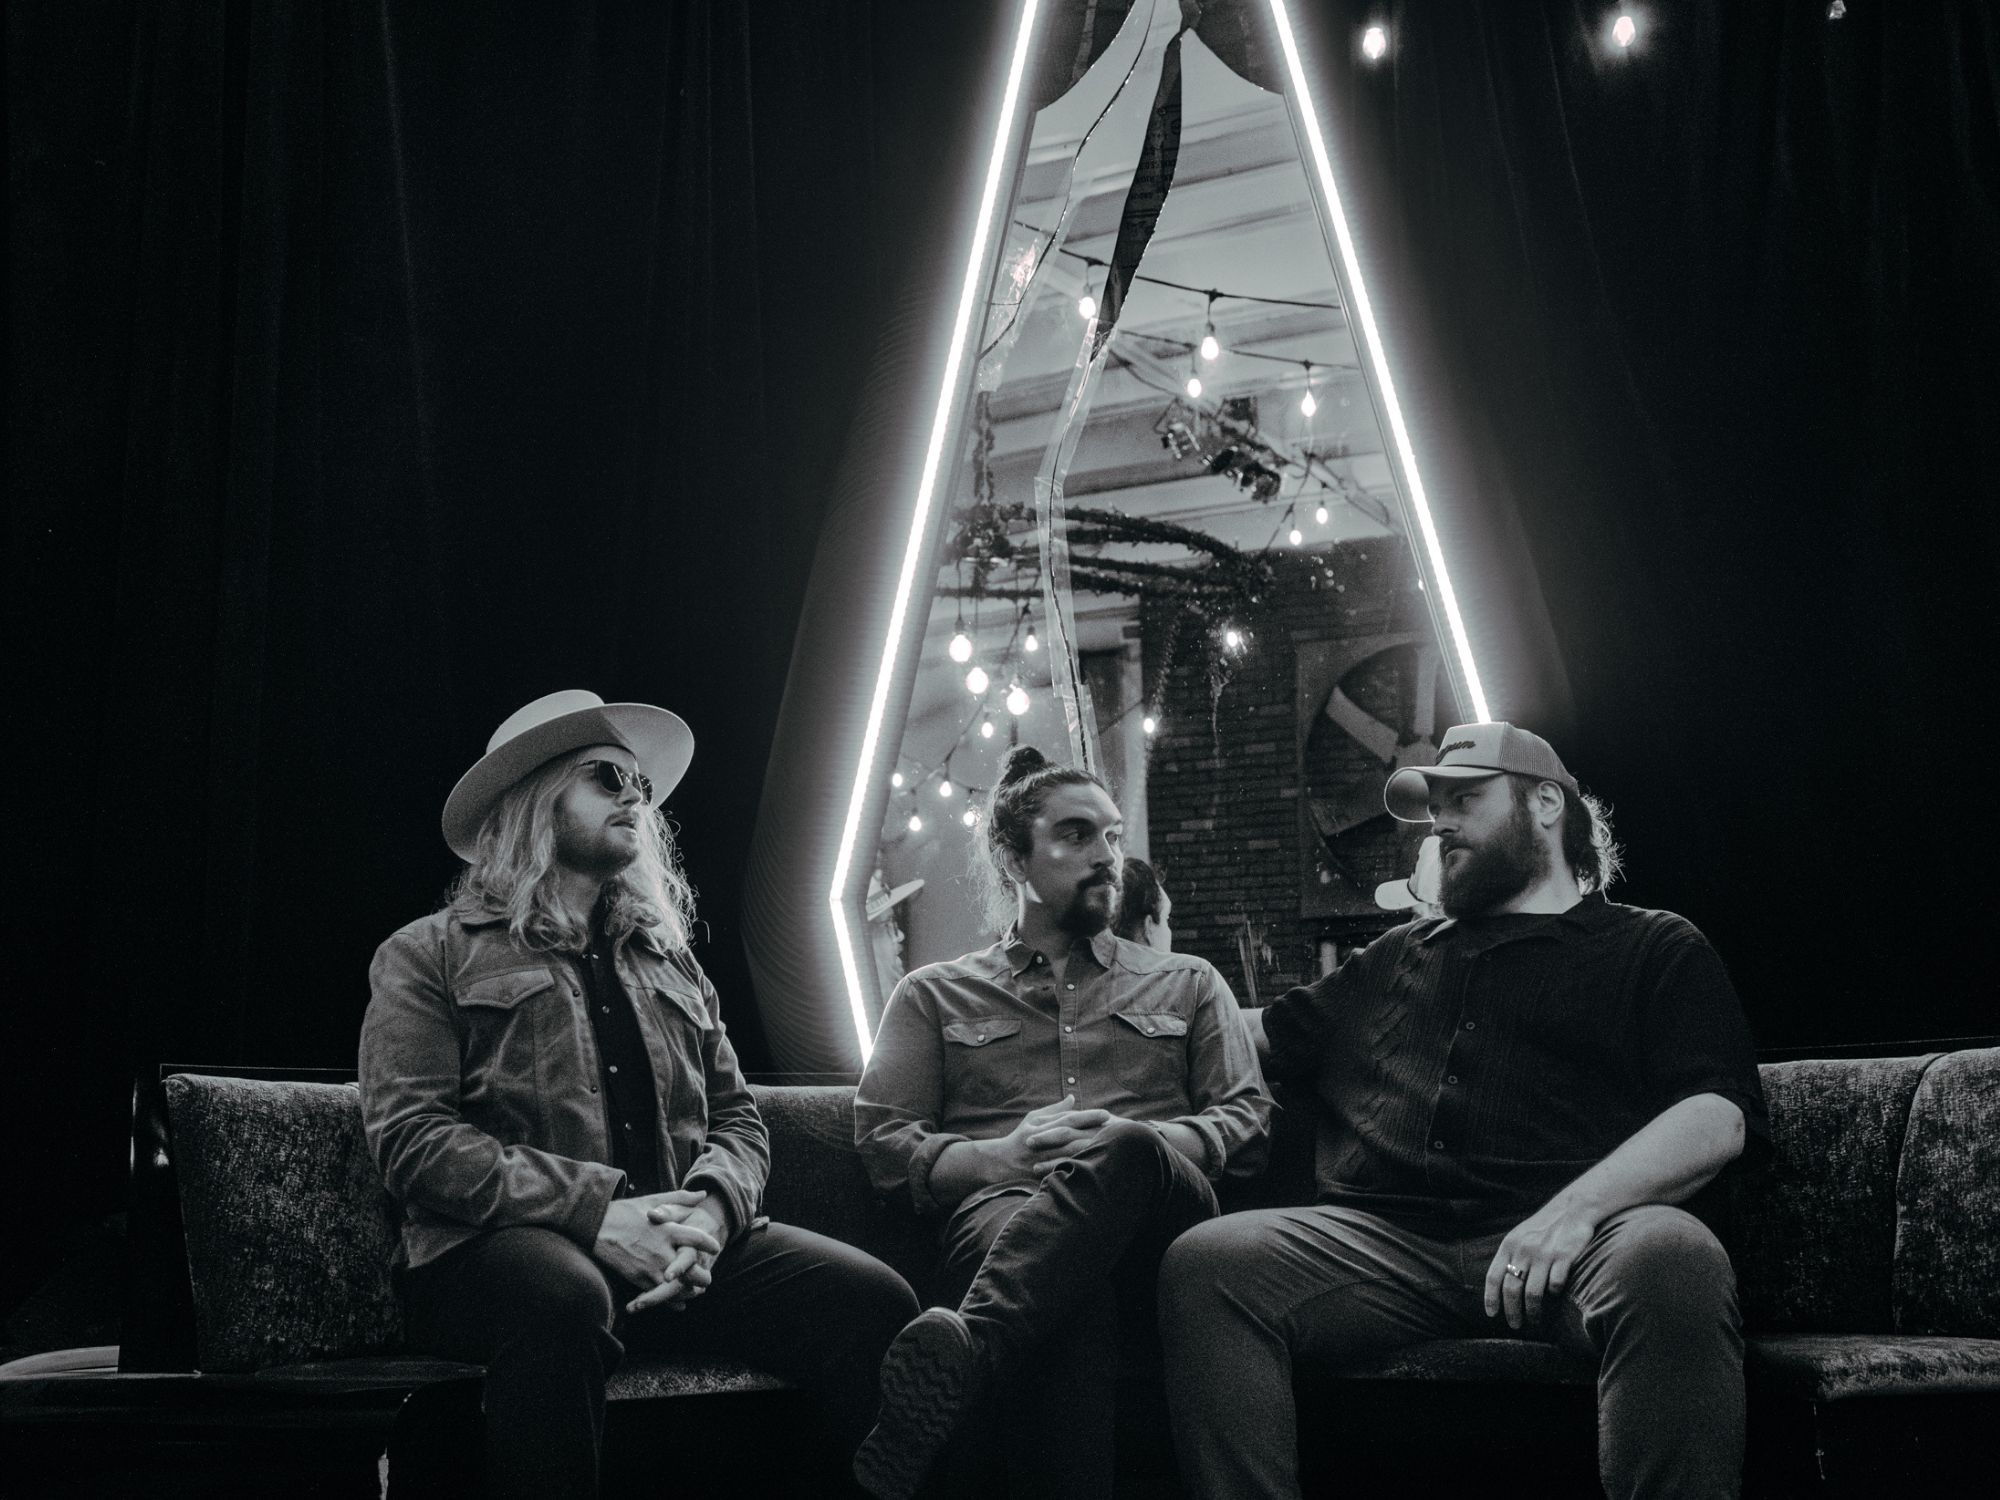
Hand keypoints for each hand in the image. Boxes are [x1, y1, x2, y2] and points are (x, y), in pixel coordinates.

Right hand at [592, 1196, 722, 1314]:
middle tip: (708, 1278)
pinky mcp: (638, 1278)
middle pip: (691, 1269)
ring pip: (677, 1286)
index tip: (716, 1248)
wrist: (595, 1227)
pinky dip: (670, 1300)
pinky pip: (659, 1294)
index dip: (709, 1244)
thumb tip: (703, 1194)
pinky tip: (678, 1303)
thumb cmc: (626, 1212)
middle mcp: (661, 1250)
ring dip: (688, 1291)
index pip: (696, 1238)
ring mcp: (649, 1266)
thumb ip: (681, 1199)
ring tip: (695, 1291)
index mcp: (667, 1229)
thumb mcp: (654, 1201)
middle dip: (702, 1276)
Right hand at [992, 1094, 1111, 1178]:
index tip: (1106, 1114)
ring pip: (1069, 1153)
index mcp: (1040, 1125)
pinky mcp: (1042, 1173)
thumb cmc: (1020, 1137)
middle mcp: (1041, 1140)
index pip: (1068, 1119)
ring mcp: (1041, 1158)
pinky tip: (1092, 1166)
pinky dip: (1076, 1167)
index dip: (1087, 1116)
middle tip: (1114, 1128)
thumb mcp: (1033, 1118)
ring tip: (1109, 1145)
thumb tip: (1072, 1098)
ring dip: (1089, 1148)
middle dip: (1092, 1131)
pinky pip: (1061, 1170)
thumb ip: (1054, 1110)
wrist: (1002, 1162)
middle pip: (1071, 1135)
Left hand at [1483, 1201, 1597, 1329]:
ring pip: (1532, 1293)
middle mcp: (1523, 1250)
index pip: (1494, 1277)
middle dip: (1512, 1312)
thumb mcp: (1520, 1236)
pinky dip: (1554, 1295)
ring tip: (1534, 1321)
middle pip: (1512, 1289)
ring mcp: (1543, 1254)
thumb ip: (1510, 1256)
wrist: (1573, 1208)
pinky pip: (1555, 1285)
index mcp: (1509, 1245)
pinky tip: (1555, 1297)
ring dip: (1533, 1312)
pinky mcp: (1563, 1257)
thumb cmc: (1544, 1227)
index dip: (1491, 1298)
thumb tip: (1499, 1285)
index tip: (1492, 1314)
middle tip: (1515, 1325)